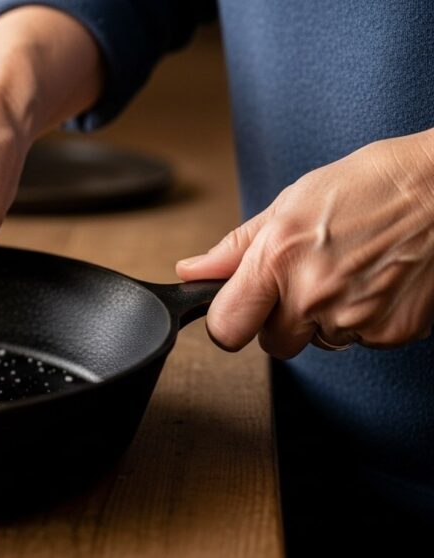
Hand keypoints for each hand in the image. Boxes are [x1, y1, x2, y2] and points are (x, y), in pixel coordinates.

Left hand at [176, 130, 433, 357]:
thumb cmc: (370, 186)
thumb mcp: (290, 204)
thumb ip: (236, 248)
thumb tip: (192, 271)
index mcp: (279, 259)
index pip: (226, 328)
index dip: (230, 321)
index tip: (240, 309)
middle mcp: (314, 294)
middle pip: (275, 343)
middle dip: (285, 319)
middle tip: (310, 279)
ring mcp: (356, 318)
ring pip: (320, 342)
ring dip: (327, 318)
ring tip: (351, 271)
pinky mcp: (392, 332)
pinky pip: (362, 341)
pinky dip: (366, 319)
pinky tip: (377, 281)